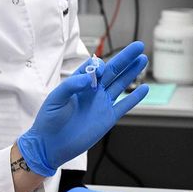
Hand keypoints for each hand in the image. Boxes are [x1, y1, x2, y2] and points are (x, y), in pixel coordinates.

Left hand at [17, 42, 149, 175]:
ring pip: (121, 84)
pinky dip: (135, 98)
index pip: (93, 67)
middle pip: (112, 71)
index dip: (98, 65)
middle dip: (125, 58)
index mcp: (78, 83)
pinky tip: (144, 88)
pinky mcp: (107, 118)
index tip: (99, 69)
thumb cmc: (48, 121)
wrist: (51, 145)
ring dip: (132, 72)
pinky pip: (124, 106)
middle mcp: (92, 91)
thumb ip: (70, 86)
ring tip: (143, 59)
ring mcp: (101, 104)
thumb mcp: (55, 99)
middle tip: (138, 46)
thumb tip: (89, 77)